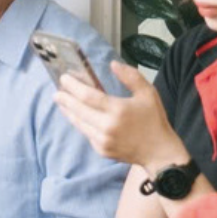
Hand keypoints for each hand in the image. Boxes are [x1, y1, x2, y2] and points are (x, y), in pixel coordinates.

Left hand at [51, 59, 189, 169]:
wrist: (159, 153)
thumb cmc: (154, 120)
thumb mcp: (148, 93)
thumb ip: (130, 76)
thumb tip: (112, 64)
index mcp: (118, 110)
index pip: (88, 96)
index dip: (73, 86)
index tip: (64, 78)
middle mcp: (107, 127)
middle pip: (78, 110)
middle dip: (65, 99)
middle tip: (57, 91)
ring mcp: (103, 141)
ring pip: (79, 123)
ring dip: (69, 112)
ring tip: (62, 102)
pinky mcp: (102, 150)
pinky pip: (87, 133)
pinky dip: (81, 123)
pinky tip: (77, 116)